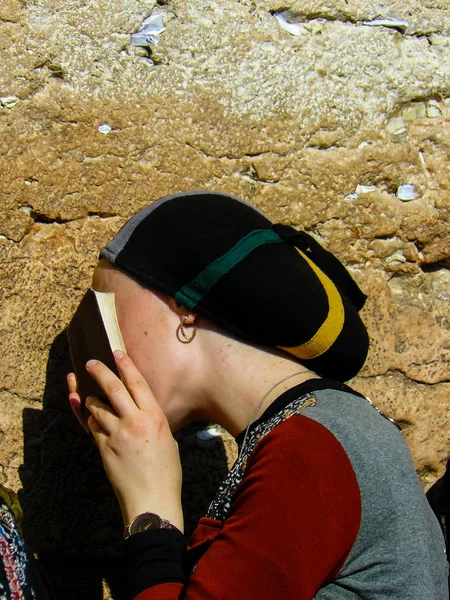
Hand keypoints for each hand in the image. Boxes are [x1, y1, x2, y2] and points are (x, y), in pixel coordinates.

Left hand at [67, 352, 183, 531]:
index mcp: (154, 417)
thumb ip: (152, 421)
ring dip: (92, 400)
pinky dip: (89, 419)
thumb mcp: (167, 438)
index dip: (125, 365)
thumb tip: (140, 410)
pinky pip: (92, 426)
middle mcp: (134, 421)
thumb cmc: (166, 472)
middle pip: (112, 388)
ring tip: (91, 398)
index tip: (116, 353)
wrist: (152, 499)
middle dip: (99, 372)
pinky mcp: (103, 448)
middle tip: (92, 363)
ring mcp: (116, 435)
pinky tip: (86, 413)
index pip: (137, 383)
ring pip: (97, 407)